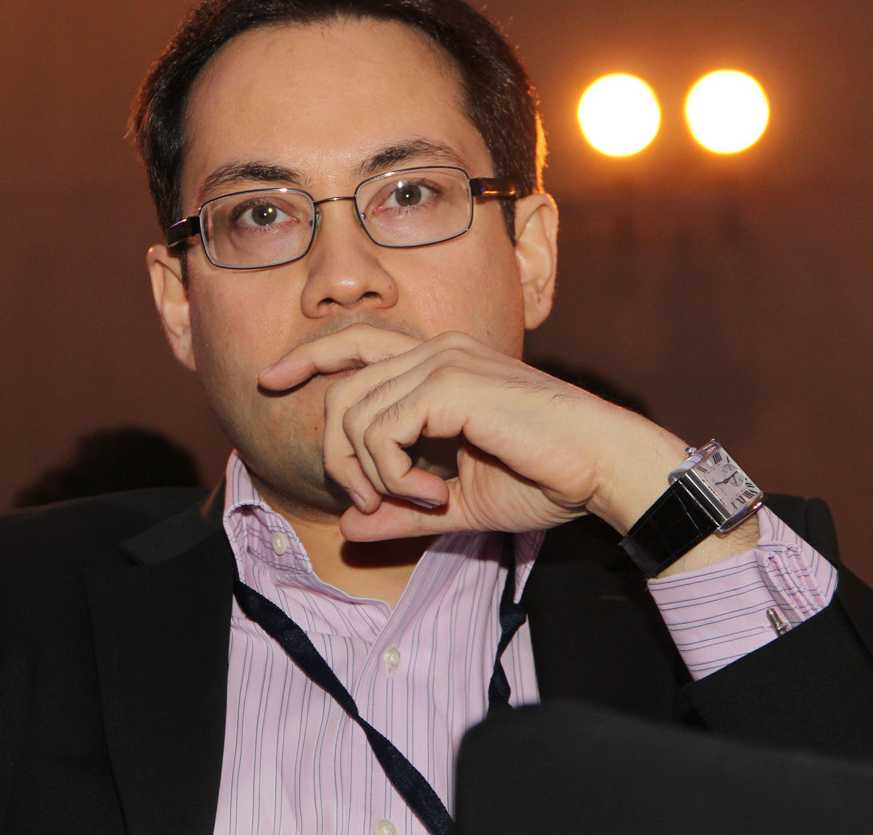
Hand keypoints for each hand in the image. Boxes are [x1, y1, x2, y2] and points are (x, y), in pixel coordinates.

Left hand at [259, 324, 687, 543]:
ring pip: (354, 413)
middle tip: (368, 501)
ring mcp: (443, 361)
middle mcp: (435, 350)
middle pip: (341, 389)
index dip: (308, 356)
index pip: (354, 344)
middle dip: (334, 453)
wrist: (602, 466)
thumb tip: (347, 528)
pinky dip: (394, 473)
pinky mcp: (451, 382)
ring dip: (371, 472)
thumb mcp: (456, 503)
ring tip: (418, 501)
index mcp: (438, 364)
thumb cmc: (542, 477)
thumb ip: (400, 510)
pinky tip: (434, 493)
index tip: (270, 378)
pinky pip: (382, 429)